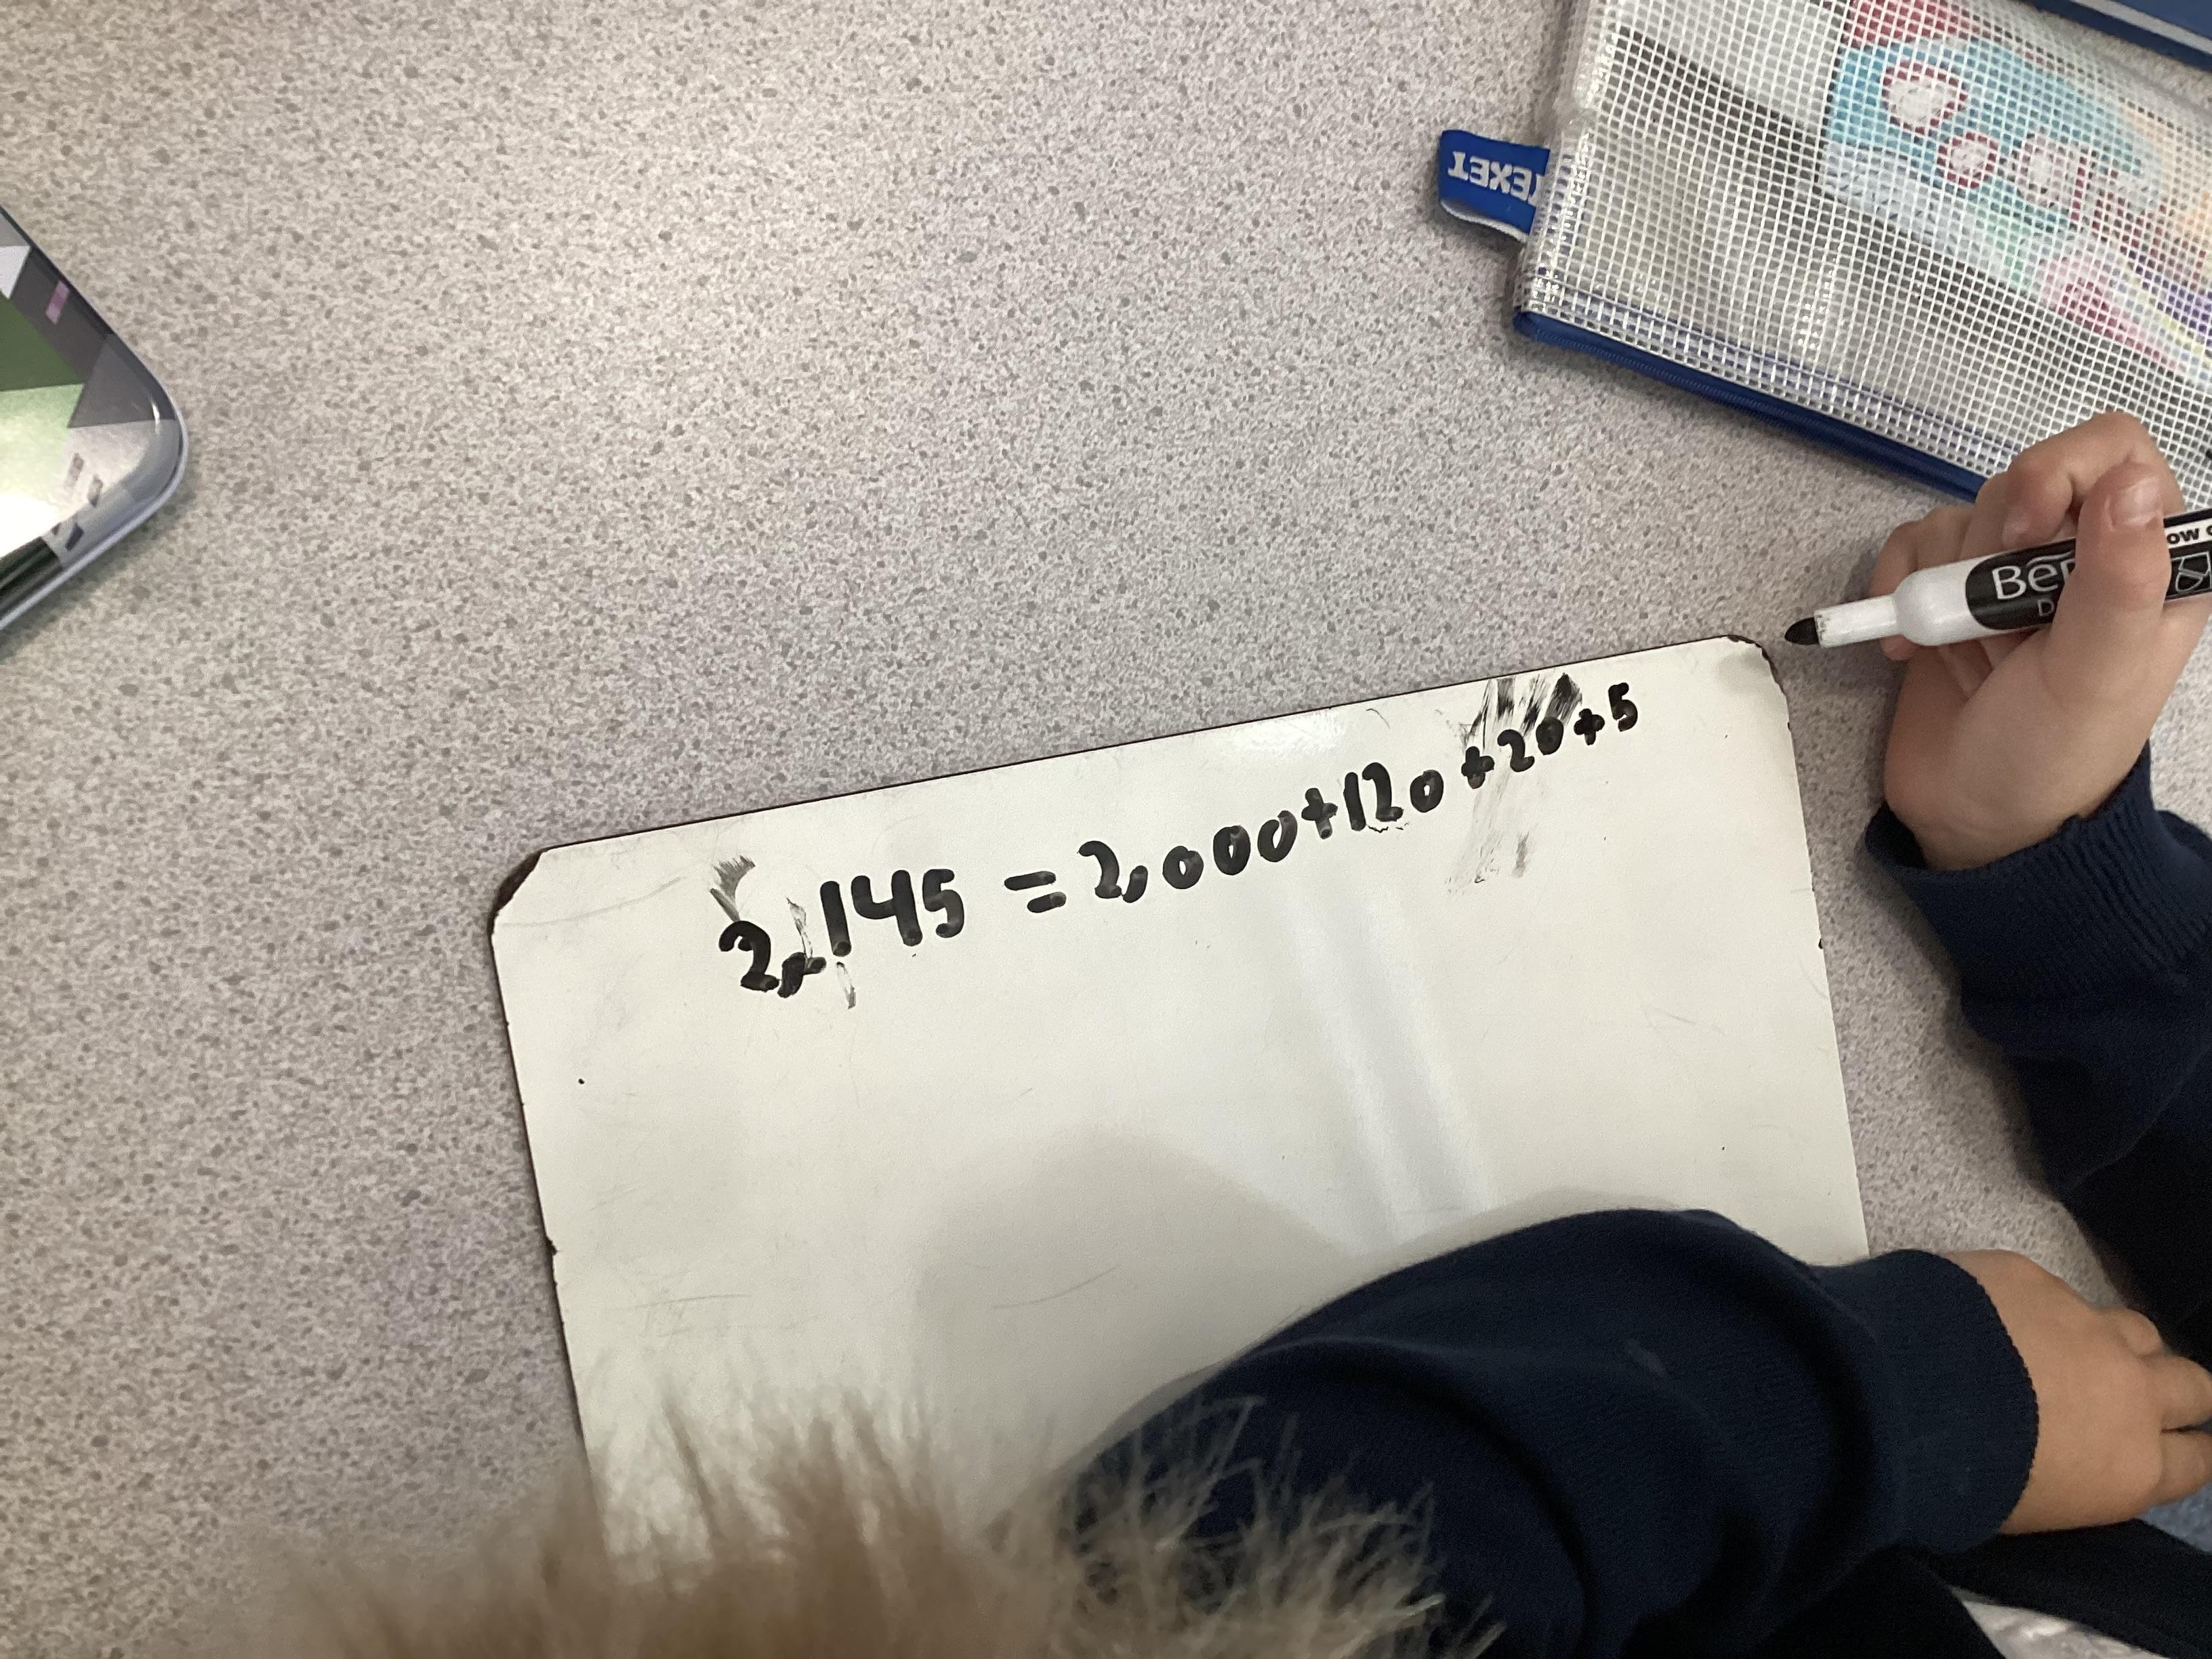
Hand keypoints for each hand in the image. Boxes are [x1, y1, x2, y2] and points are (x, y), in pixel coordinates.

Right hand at [1875, 412, 2210, 869]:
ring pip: (1960, 515)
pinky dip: (1896, 593)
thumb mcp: (2096, 675)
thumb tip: (2128, 482)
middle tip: (1995, 623)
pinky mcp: (1949, 594)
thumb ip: (2120, 578)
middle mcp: (2084, 556)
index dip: (2059, 475)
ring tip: (1965, 653)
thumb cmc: (2053, 755)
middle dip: (1991, 551)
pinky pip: (1909, 549)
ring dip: (1944, 586)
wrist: (1977, 821)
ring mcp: (2011, 575)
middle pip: (2026, 479)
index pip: (2111, 452)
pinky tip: (1911, 648)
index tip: (2023, 537)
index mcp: (2153, 562)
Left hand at [1950, 1250, 2211, 1532]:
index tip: (2181, 1441)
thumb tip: (2066, 1459)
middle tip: (2145, 1391)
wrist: (1901, 1397)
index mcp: (2132, 1465)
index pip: (2196, 1458)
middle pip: (2191, 1384)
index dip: (2191, 1447)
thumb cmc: (1957, 1481)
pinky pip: (2051, 1290)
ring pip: (2133, 1328)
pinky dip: (2034, 1306)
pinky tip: (1991, 1316)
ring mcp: (2085, 1325)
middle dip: (2175, 1388)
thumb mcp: (2032, 1510)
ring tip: (2072, 1352)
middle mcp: (2129, 1391)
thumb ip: (2075, 1477)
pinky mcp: (2033, 1277)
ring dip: (2114, 1343)